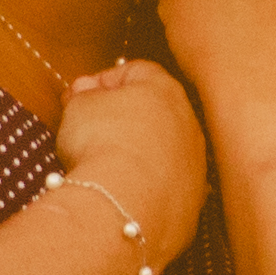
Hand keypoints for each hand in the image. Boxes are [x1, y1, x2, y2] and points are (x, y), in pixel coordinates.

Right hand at [54, 56, 207, 247]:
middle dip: (123, 119)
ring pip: (164, 153)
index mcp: (165, 89)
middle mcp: (189, 124)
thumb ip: (84, 94)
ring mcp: (195, 165)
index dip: (103, 81)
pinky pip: (166, 188)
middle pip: (154, 113)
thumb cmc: (101, 145)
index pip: (136, 72)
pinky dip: (146, 189)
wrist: (123, 202)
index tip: (79, 96)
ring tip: (105, 168)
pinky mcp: (192, 202)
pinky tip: (122, 194)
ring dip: (138, 156)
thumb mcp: (79, 106)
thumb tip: (85, 94)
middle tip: (90, 131)